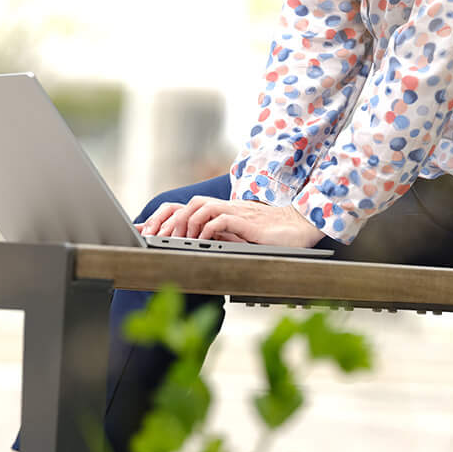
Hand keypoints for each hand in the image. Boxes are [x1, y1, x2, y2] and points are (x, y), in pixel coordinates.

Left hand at [138, 196, 328, 248]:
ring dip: (186, 223)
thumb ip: (223, 236)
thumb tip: (199, 247)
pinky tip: (202, 240)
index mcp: (225, 211)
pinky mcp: (247, 221)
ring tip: (178, 240)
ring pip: (201, 207)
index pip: (190, 208)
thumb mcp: (243, 236)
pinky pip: (220, 218)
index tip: (150, 233)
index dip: (169, 219)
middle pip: (190, 204)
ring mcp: (237, 212)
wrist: (302, 226)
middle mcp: (228, 208)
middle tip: (160, 239)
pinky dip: (207, 228)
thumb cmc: (275, 234)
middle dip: (171, 221)